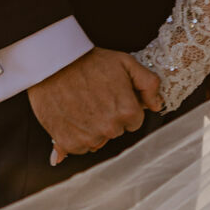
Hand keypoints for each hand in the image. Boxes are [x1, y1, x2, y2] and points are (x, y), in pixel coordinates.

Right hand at [29, 48, 161, 165]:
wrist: (53, 63)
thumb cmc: (90, 61)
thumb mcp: (126, 63)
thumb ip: (149, 83)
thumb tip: (156, 105)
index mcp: (127, 111)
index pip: (134, 121)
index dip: (124, 107)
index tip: (111, 95)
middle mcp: (109, 128)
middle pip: (116, 131)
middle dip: (109, 118)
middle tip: (95, 97)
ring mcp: (88, 137)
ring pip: (98, 141)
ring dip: (92, 128)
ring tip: (81, 105)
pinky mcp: (67, 142)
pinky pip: (79, 147)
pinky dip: (75, 136)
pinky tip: (71, 116)